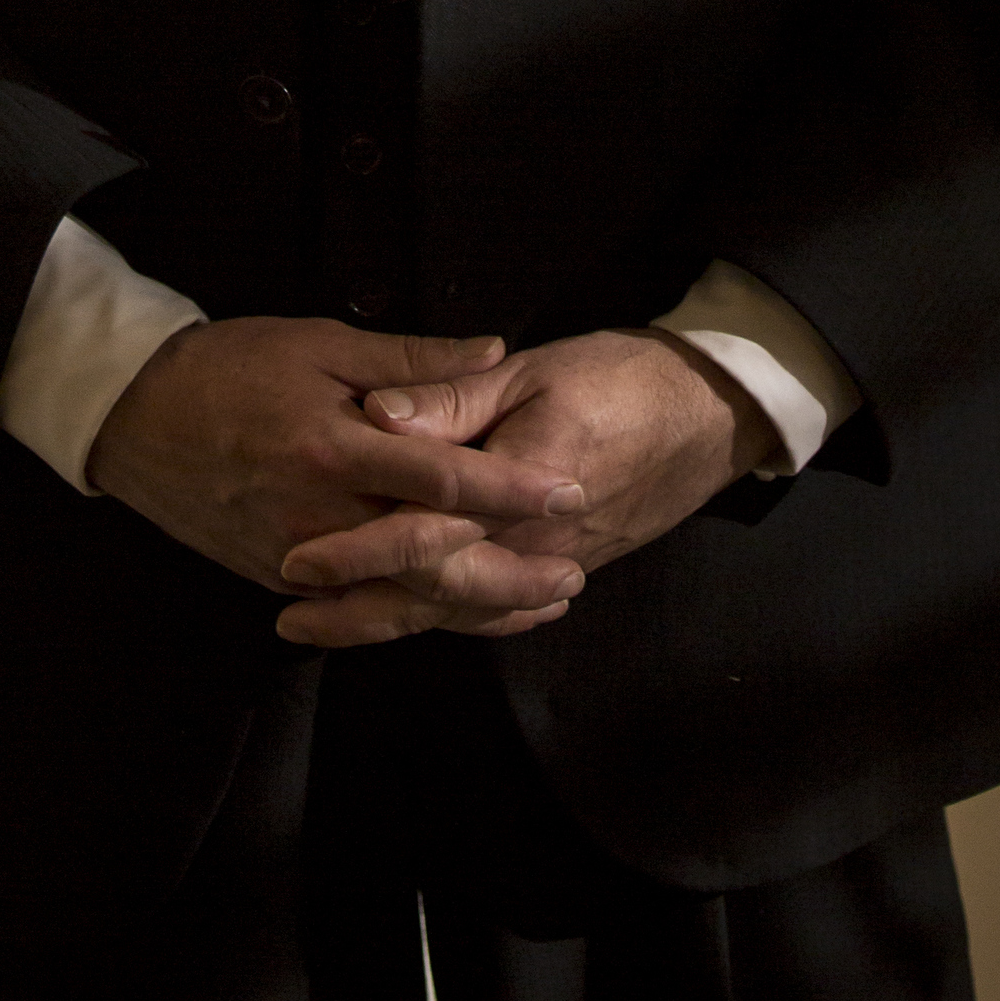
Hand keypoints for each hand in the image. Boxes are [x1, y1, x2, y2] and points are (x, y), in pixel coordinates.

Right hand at [85, 318, 593, 632]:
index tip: (567, 491)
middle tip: (569, 572)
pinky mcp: (281, 581)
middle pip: (434, 565)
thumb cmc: (230, 368)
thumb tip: (492, 350)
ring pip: (402, 602)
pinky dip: (416, 617)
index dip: (511, 489)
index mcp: (338, 446)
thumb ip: (412, 359)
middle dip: (509, 575)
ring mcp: (300, 559)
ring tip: (534, 605)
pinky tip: (459, 614)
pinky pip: (361, 611)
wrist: (135, 416)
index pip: (443, 478)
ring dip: (474, 609)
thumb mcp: (321, 343)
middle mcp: (323, 515)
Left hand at [274, 328, 773, 648]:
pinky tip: (413, 625)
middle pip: (432, 591)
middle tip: (288, 616)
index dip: (356, 551)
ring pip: (460, 610)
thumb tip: (375, 414)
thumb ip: (448, 397)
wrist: (712, 413)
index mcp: (517, 488)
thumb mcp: (531, 371)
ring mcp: (553, 562)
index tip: (296, 561)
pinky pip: (500, 609)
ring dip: (391, 624)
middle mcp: (533, 542)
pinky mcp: (568, 564)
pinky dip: (452, 622)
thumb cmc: (619, 376)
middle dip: (359, 607)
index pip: (422, 532)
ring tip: (325, 630)